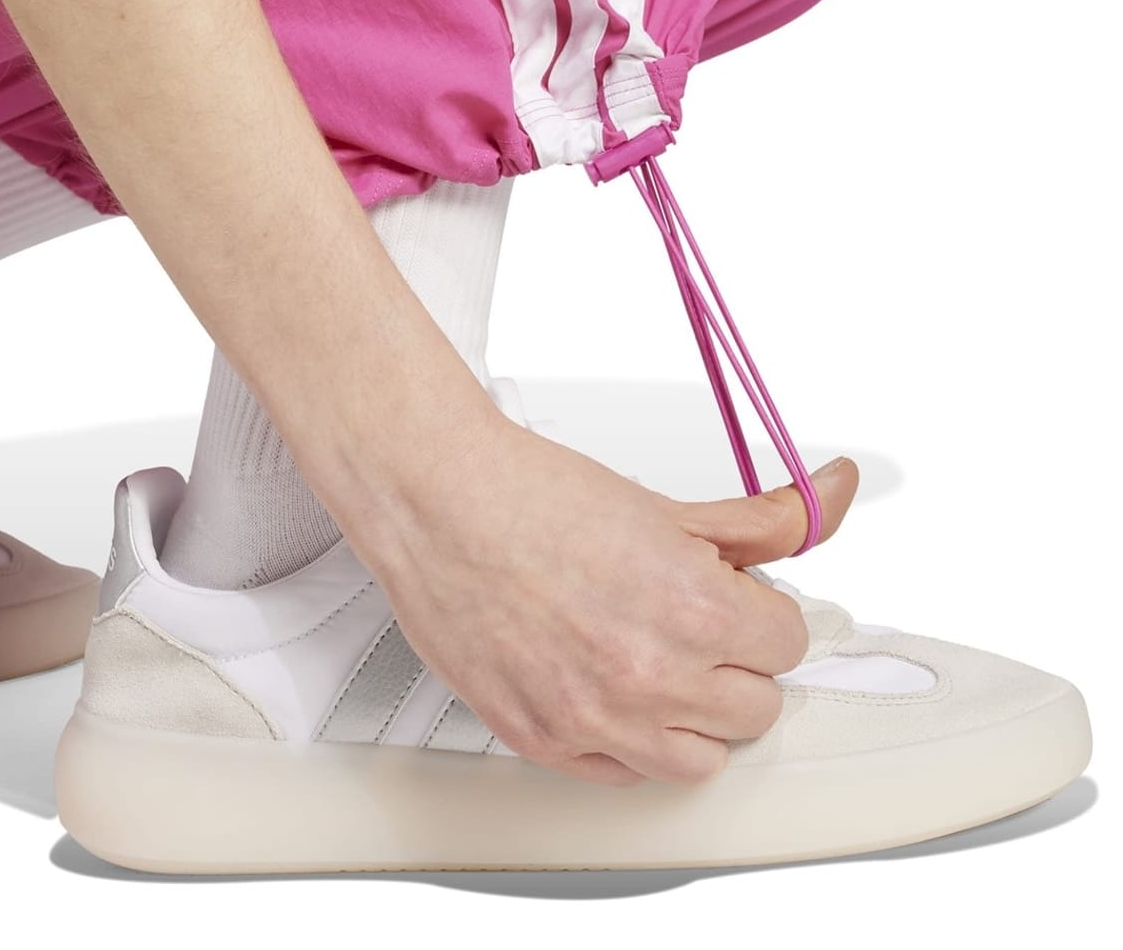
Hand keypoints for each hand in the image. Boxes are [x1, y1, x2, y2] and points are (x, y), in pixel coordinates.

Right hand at [347, 414, 858, 786]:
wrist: (437, 502)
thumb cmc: (531, 495)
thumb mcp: (664, 505)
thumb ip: (764, 519)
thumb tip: (830, 492)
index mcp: (692, 610)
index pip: (788, 645)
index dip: (759, 612)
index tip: (730, 597)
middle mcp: (650, 677)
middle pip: (754, 707)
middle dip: (732, 660)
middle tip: (689, 620)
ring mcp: (596, 720)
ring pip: (700, 759)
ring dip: (691, 713)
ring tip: (651, 656)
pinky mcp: (544, 742)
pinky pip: (626, 775)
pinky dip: (628, 738)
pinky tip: (604, 682)